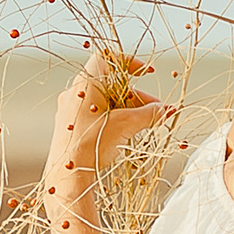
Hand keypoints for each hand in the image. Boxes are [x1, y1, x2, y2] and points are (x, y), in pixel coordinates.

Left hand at [43, 53, 167, 192]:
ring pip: (103, 100)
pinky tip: (126, 132)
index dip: (128, 62)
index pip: (107, 58)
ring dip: (127, 108)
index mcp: (86, 83)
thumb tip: (165, 110)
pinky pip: (94, 113)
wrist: (68, 175)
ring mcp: (69, 109)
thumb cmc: (92, 144)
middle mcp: (75, 92)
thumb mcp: (126, 125)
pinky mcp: (68, 126)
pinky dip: (112, 117)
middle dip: (136, 95)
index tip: (144, 72)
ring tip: (146, 124)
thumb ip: (148, 114)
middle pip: (110, 84)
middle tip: (155, 110)